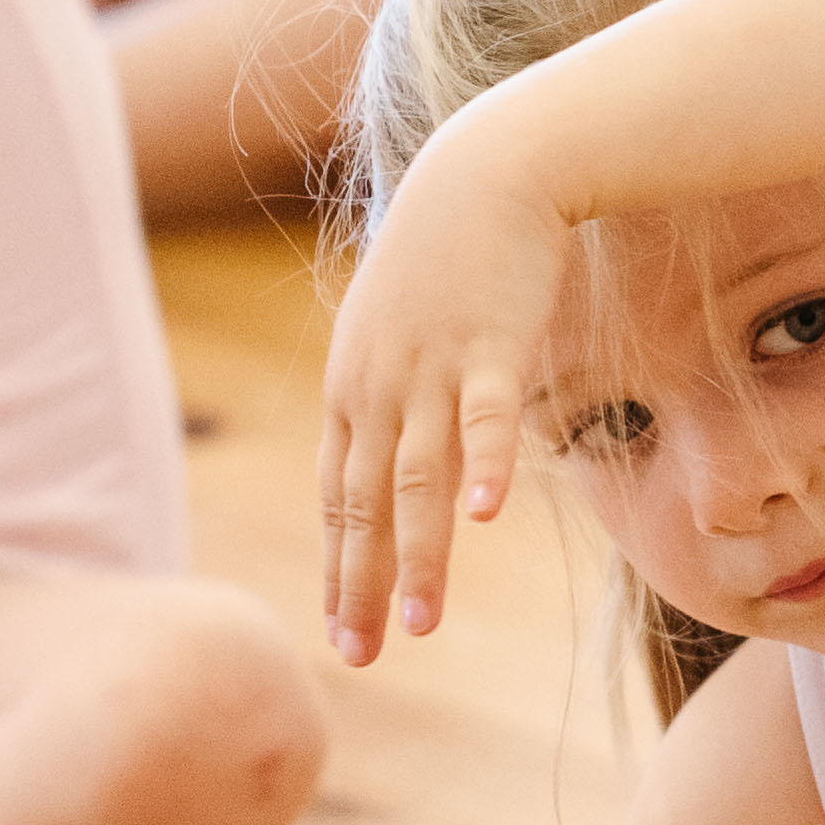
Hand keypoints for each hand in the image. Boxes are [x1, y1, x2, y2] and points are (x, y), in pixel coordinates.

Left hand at [314, 120, 573, 658]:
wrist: (486, 168)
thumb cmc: (450, 252)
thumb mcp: (403, 330)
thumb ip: (398, 392)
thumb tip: (405, 453)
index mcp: (353, 389)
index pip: (336, 498)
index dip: (339, 567)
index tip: (342, 631)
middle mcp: (378, 386)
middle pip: (364, 503)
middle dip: (361, 585)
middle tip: (360, 656)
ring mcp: (430, 365)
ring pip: (417, 478)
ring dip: (420, 555)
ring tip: (421, 627)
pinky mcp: (488, 340)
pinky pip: (484, 415)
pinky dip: (483, 465)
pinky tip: (486, 517)